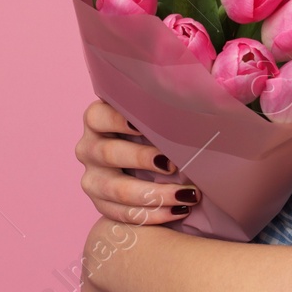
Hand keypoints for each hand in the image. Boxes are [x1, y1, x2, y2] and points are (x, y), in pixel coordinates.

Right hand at [76, 99, 200, 224]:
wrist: (144, 162)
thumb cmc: (158, 128)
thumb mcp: (157, 110)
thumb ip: (171, 94)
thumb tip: (203, 76)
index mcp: (96, 119)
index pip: (99, 116)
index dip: (119, 120)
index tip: (143, 125)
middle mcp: (88, 148)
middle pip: (109, 153)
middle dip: (142, 159)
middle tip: (174, 164)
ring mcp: (92, 179)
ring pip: (117, 190)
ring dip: (154, 194)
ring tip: (187, 195)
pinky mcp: (101, 204)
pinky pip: (123, 215)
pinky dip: (153, 215)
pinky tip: (179, 212)